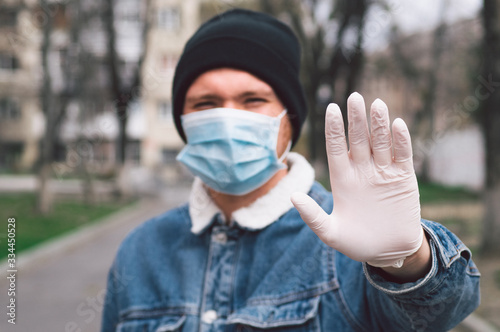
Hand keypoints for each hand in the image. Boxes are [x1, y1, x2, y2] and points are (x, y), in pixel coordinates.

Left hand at [291, 93, 422, 267]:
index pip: (336, 147)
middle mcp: (361, 170)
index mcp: (342, 179)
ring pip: (380, 142)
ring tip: (376, 103)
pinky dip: (401, 140)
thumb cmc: (356, 242)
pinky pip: (402, 155)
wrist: (388, 252)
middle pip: (358, 139)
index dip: (334, 129)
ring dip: (379, 124)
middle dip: (356, 119)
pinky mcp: (403, 178)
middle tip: (354, 97)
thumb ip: (313, 216)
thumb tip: (293, 197)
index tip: (330, 108)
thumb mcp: (331, 232)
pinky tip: (397, 124)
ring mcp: (383, 172)